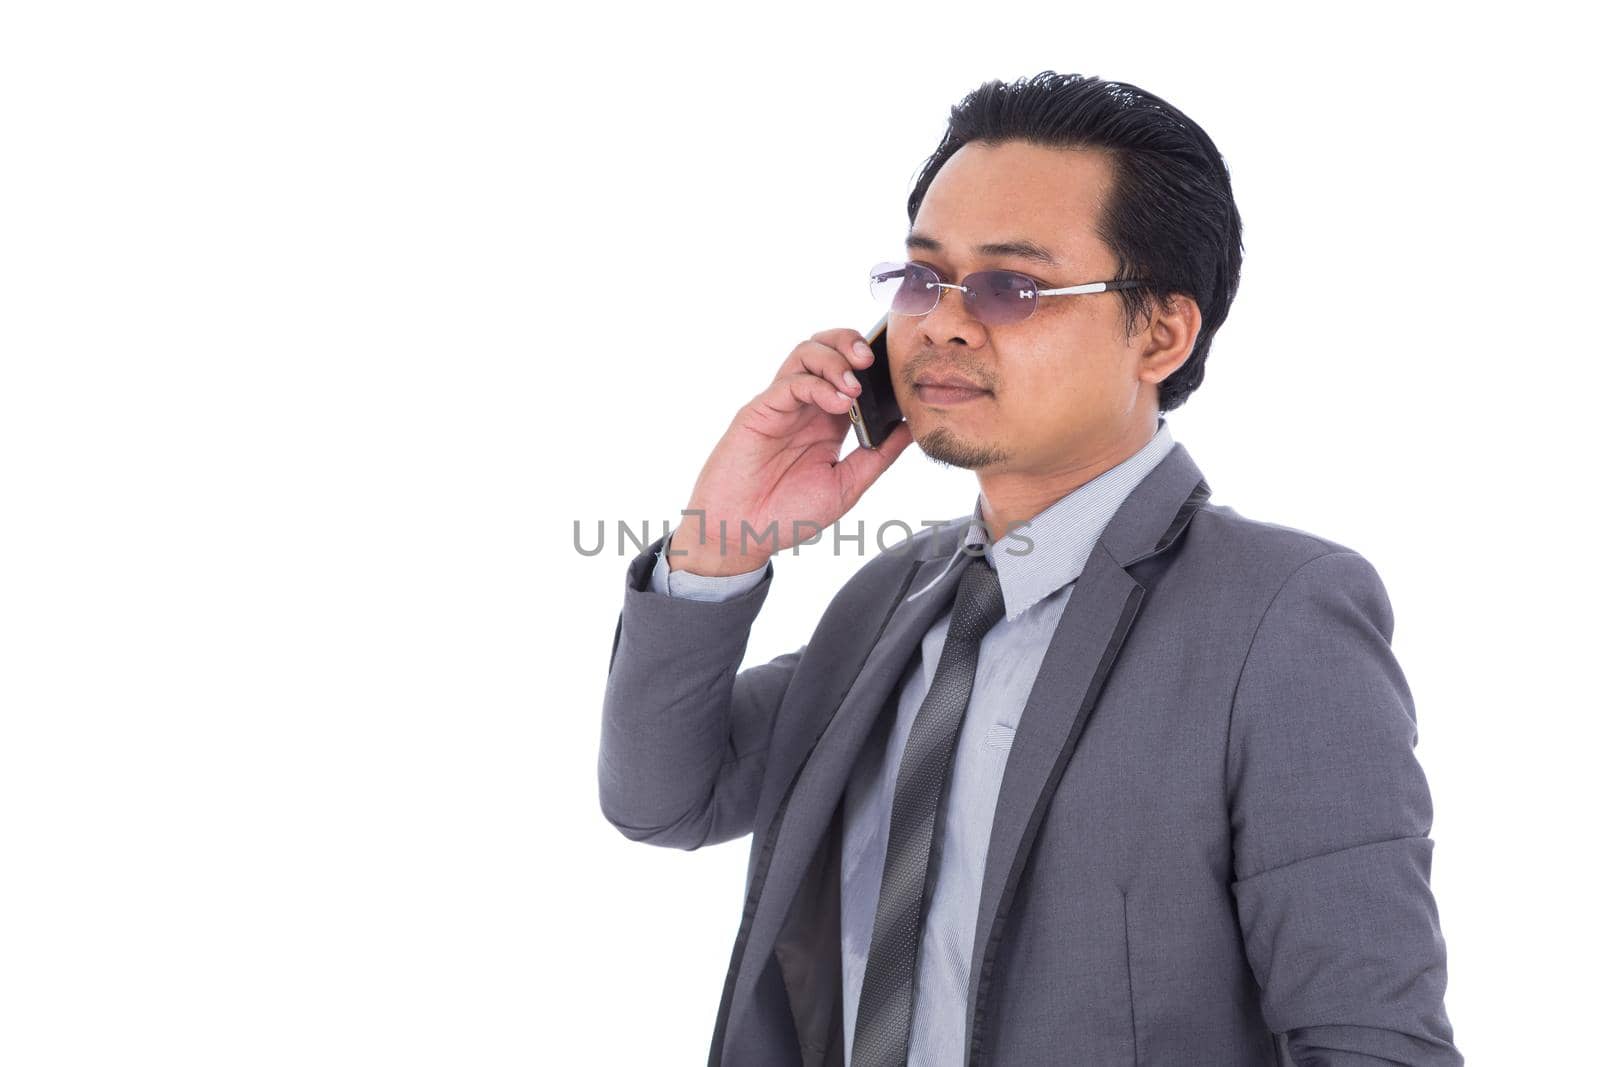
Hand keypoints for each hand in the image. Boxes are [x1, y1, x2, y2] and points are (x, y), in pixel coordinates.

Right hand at [668, 327, 913, 575]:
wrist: (742, 534)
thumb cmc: (787, 514)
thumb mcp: (846, 486)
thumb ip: (878, 456)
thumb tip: (911, 428)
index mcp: (828, 421)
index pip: (851, 373)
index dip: (873, 364)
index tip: (895, 372)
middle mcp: (805, 406)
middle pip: (827, 349)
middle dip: (851, 344)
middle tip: (871, 361)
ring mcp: (782, 405)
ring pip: (806, 353)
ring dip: (835, 359)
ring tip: (855, 385)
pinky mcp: (760, 411)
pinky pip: (789, 382)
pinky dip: (817, 384)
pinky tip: (838, 402)